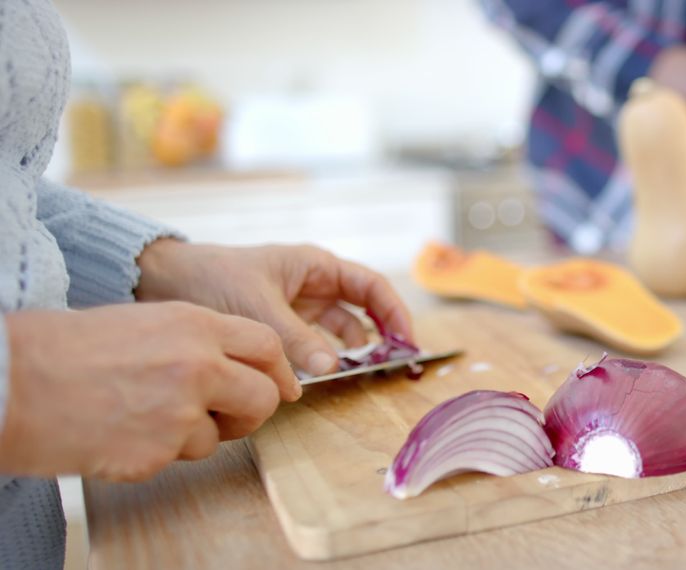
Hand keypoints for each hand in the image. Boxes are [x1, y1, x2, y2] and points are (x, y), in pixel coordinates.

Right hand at [0, 303, 298, 480]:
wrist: (14, 382)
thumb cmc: (69, 350)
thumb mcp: (146, 322)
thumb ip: (199, 342)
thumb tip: (239, 366)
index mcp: (195, 325)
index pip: (266, 345)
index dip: (275, 369)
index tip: (274, 384)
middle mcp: (198, 365)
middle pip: (263, 396)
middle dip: (251, 411)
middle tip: (228, 415)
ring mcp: (180, 412)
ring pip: (222, 435)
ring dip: (196, 434)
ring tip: (147, 416)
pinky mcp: (159, 453)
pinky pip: (181, 458)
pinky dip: (159, 453)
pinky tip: (124, 433)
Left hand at [135, 242, 412, 375]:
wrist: (161, 283)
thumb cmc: (211, 279)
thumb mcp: (257, 308)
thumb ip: (295, 340)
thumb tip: (331, 368)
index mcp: (316, 266)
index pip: (371, 287)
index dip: (395, 313)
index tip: (407, 343)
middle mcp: (314, 285)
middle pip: (363, 312)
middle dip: (380, 338)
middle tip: (392, 368)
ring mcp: (299, 307)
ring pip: (340, 333)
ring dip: (350, 353)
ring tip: (360, 377)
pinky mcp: (282, 328)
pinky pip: (314, 346)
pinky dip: (322, 361)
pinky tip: (321, 379)